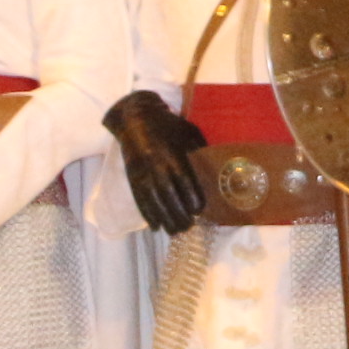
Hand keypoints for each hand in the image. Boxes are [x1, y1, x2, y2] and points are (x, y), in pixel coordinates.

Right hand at [103, 90, 211, 236]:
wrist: (134, 117)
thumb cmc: (168, 125)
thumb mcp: (189, 132)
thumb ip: (199, 150)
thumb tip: (217, 169)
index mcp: (171, 151)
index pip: (181, 176)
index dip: (189, 194)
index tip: (199, 210)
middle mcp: (154, 162)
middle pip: (166, 192)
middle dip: (177, 212)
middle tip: (188, 227)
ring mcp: (140, 170)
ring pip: (151, 198)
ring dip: (163, 217)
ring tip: (174, 231)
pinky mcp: (131, 175)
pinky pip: (138, 197)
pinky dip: (146, 213)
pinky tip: (154, 226)